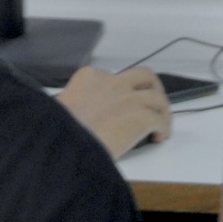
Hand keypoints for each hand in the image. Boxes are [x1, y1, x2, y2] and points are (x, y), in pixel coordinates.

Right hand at [57, 65, 172, 159]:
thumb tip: (81, 118)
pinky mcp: (141, 116)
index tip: (122, 102)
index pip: (112, 76)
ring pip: (157, 96)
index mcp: (89, 77)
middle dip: (152, 87)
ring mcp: (129, 98)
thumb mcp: (61, 109)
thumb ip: (75, 105)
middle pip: (143, 75)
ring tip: (160, 123)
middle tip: (152, 103)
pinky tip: (158, 137)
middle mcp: (112, 82)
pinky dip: (163, 128)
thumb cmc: (59, 133)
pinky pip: (160, 119)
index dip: (121, 90)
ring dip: (162, 110)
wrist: (65, 145)